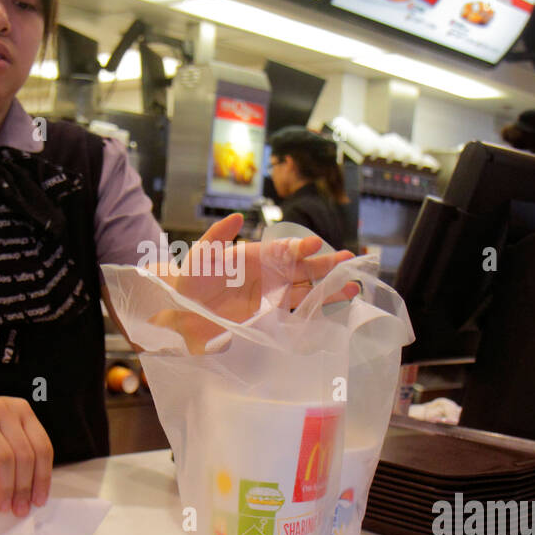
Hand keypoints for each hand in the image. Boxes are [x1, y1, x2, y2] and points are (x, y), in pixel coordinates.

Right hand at [0, 395, 52, 515]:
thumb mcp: (2, 432)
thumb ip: (19, 452)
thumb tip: (32, 491)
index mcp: (21, 410)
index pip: (42, 446)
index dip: (43, 477)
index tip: (39, 499)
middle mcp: (4, 410)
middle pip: (24, 455)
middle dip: (24, 487)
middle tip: (20, 508)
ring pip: (4, 457)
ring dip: (6, 487)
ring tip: (3, 505)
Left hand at [160, 213, 359, 349]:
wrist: (182, 310)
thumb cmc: (191, 277)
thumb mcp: (201, 254)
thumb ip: (218, 235)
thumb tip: (237, 217)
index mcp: (256, 256)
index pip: (283, 250)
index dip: (299, 247)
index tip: (315, 244)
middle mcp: (268, 274)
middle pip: (302, 269)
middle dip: (326, 265)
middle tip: (349, 260)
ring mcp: (270, 296)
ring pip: (306, 291)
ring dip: (329, 290)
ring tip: (353, 287)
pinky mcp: (269, 316)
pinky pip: (296, 312)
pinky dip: (316, 311)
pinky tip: (335, 309)